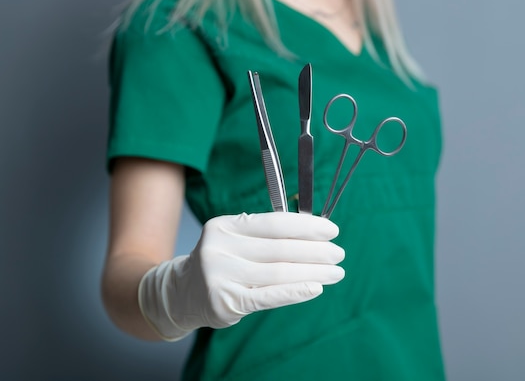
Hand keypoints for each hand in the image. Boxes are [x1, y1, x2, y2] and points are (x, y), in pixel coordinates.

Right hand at [138, 212, 344, 339]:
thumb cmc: (222, 262)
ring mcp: (221, 276)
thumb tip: (315, 232)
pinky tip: (317, 288)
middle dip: (316, 251)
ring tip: (336, 272)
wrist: (183, 293)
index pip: (274, 223)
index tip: (332, 230)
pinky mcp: (227, 302)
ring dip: (314, 272)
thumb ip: (267, 235)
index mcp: (225, 226)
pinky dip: (296, 291)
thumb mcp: (236, 240)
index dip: (307, 226)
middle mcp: (220, 248)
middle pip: (280, 248)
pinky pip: (269, 296)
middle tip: (339, 253)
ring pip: (279, 272)